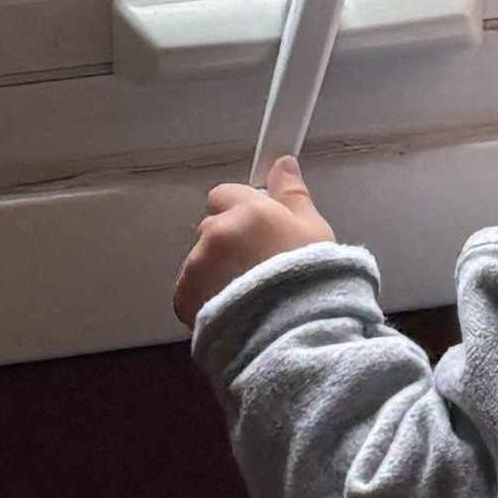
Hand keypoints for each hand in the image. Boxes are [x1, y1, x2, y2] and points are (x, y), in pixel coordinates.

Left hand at [174, 153, 333, 324]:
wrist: (292, 334)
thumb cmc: (312, 282)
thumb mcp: (314, 232)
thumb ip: (293, 195)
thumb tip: (282, 163)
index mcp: (248, 212)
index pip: (223, 194)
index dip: (238, 211)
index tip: (256, 231)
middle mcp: (216, 233)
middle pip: (211, 228)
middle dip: (226, 243)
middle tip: (256, 268)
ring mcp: (196, 266)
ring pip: (200, 260)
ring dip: (214, 271)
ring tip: (245, 296)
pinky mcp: (183, 297)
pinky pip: (189, 289)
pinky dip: (203, 297)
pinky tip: (230, 310)